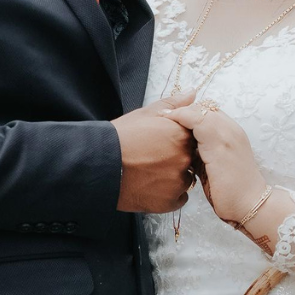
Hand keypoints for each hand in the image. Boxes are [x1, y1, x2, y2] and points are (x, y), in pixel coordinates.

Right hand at [112, 91, 196, 212]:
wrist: (100, 165)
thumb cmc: (120, 138)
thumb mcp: (146, 113)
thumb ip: (174, 103)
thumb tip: (193, 93)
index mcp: (181, 134)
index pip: (194, 138)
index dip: (178, 141)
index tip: (164, 143)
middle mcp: (184, 158)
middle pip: (189, 159)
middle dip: (176, 158)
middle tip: (153, 158)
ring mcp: (178, 181)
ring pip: (184, 179)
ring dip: (173, 177)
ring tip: (149, 172)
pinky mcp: (169, 201)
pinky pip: (178, 198)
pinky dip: (168, 194)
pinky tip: (150, 185)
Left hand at [158, 102, 266, 223]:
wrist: (250, 204)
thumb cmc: (229, 190)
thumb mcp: (212, 164)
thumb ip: (201, 151)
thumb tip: (182, 145)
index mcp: (231, 133)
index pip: (207, 112)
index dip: (189, 114)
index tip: (169, 119)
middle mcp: (231, 128)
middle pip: (202, 107)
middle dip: (182, 110)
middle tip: (160, 117)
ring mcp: (227, 134)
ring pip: (199, 110)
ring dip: (179, 113)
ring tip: (160, 119)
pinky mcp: (219, 142)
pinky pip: (197, 120)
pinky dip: (181, 119)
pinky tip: (167, 126)